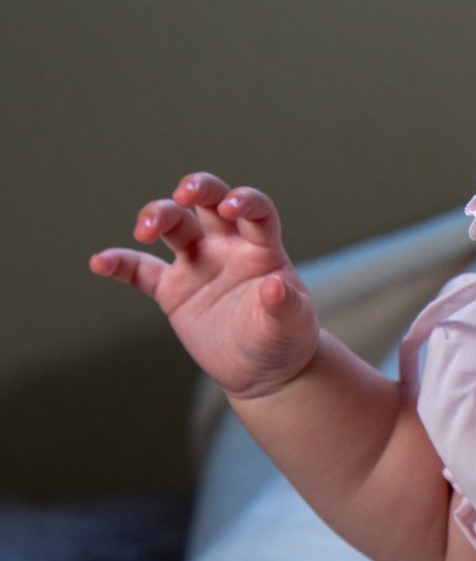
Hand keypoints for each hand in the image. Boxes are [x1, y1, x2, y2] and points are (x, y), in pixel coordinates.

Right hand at [90, 173, 318, 399]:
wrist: (264, 372)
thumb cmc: (285, 341)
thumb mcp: (292, 326)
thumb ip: (285, 305)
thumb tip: (275, 286)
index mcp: (260, 248)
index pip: (254, 210)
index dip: (243, 200)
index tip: (231, 207)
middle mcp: (226, 246)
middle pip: (208, 201)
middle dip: (195, 188)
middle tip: (182, 194)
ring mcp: (197, 264)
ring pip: (174, 225)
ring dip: (156, 217)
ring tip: (144, 231)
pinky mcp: (173, 290)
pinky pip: (141, 271)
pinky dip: (119, 265)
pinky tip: (100, 263)